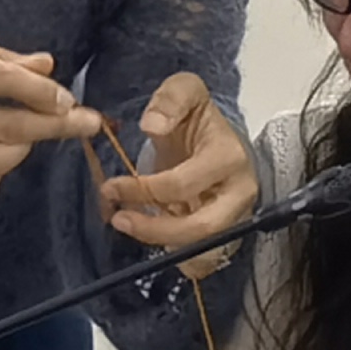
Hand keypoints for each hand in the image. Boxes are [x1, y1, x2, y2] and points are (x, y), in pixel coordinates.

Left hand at [100, 73, 254, 250]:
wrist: (213, 137)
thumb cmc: (197, 117)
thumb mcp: (185, 90)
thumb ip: (170, 98)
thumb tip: (152, 124)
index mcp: (228, 157)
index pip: (183, 185)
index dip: (143, 190)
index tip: (111, 186)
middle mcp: (239, 193)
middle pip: (200, 228)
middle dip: (154, 229)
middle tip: (119, 219)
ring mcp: (235, 216)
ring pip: (201, 248)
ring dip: (160, 242)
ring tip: (128, 224)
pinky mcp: (225, 232)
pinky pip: (203, 258)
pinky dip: (175, 254)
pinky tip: (150, 237)